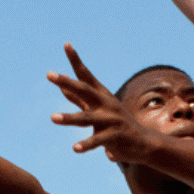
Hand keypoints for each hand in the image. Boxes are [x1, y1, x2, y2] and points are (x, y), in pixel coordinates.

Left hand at [48, 44, 156, 162]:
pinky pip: (97, 141)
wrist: (144, 143)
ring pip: (86, 118)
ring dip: (69, 118)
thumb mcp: (98, 109)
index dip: (76, 60)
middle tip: (49, 74)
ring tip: (52, 117)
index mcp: (101, 96)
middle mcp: (106, 104)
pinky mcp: (115, 136)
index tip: (66, 44)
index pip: (86, 76)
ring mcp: (111, 119)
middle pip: (84, 90)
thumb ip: (79, 99)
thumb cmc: (117, 125)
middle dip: (67, 82)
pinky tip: (75, 148)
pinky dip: (86, 144)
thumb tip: (62, 87)